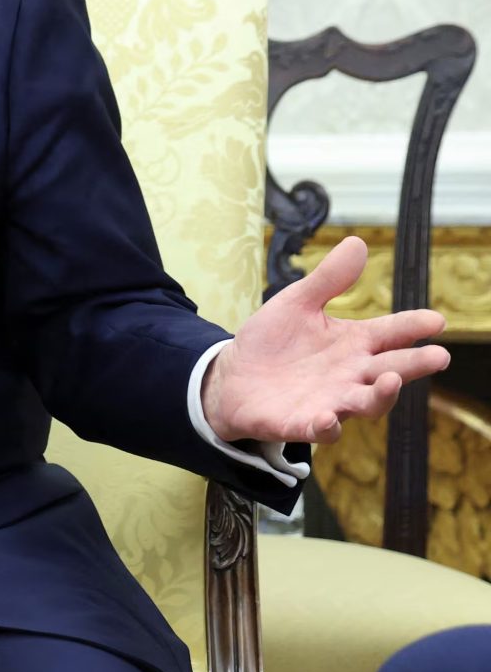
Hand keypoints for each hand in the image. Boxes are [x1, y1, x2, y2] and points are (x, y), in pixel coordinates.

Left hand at [204, 235, 450, 445]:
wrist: (232, 378)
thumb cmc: (273, 341)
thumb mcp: (297, 303)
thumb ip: (328, 279)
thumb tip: (357, 242)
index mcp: (354, 343)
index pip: (392, 333)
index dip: (414, 327)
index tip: (436, 320)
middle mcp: (351, 374)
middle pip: (391, 370)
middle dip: (415, 365)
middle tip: (439, 357)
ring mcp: (331, 401)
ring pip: (367, 403)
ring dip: (381, 395)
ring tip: (391, 381)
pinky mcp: (302, 423)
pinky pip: (321, 429)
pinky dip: (327, 426)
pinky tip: (328, 417)